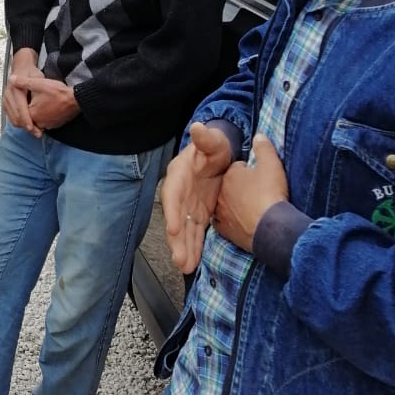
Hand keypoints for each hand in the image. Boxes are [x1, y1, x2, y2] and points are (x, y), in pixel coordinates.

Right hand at [3, 47, 42, 132]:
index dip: (26, 120)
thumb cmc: (31, 73)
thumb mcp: (36, 77)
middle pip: (15, 116)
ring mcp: (5, 100)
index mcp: (15, 89)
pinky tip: (29, 125)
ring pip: (13, 119)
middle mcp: (8, 95)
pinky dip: (20, 123)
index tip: (33, 128)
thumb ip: (32, 84)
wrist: (22, 68)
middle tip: (37, 133)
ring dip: (23, 126)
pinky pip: (11, 117)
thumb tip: (31, 93)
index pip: (20, 108)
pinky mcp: (6, 104)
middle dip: (26, 126)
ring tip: (34, 131)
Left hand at [23, 73, 80, 133]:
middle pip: (28, 116)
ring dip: (35, 113)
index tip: (21, 97)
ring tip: (37, 103)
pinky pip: (46, 121)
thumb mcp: (39, 84)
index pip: (20, 111)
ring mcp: (48, 125)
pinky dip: (44, 116)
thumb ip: (24, 82)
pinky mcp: (55, 125)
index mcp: (33, 114)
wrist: (76, 99)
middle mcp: (40, 123)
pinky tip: (45, 107)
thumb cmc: (59, 93)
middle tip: (28, 99)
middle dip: (27, 108)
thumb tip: (12, 79)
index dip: (20, 103)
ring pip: (37, 120)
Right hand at [162, 121, 233, 273]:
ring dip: (183, 248)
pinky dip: (193, 247)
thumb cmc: (215, 146)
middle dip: (176, 239)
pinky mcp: (198, 214)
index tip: (174, 227)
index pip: (173, 193)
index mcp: (181, 173)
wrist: (221, 155)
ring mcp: (188, 205)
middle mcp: (181, 192)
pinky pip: (194, 233)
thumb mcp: (213, 140)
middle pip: (175, 217)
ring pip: (183, 230)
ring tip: (185, 267)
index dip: (172, 211)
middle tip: (180, 259)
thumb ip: (206, 137)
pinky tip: (193, 263)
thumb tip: (198, 127)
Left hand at [214, 134, 289, 253]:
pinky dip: (235, 222)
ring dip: (236, 205)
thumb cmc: (270, 194)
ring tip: (254, 209)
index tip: (260, 178)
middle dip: (241, 188)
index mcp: (230, 175)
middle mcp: (221, 193)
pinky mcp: (225, 230)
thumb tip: (259, 136)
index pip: (237, 168)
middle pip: (230, 186)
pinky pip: (227, 223)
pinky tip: (246, 223)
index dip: (250, 172)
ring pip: (227, 204)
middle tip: (258, 193)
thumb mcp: (272, 164)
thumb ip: (264, 148)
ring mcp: (221, 213)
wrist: (271, 228)